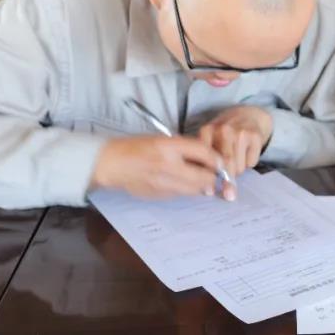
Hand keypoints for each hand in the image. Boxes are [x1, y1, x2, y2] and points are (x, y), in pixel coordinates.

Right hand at [91, 135, 220, 198]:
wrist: (113, 163)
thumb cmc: (138, 147)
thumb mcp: (163, 139)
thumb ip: (185, 148)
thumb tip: (208, 158)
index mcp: (168, 146)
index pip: (203, 152)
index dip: (216, 159)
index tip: (220, 162)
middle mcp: (167, 165)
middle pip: (203, 177)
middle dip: (213, 177)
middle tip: (215, 174)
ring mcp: (162, 183)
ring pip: (194, 189)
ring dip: (202, 186)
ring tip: (201, 180)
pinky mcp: (158, 195)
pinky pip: (180, 194)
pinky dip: (186, 190)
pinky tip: (182, 183)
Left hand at [198, 105, 273, 189]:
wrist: (248, 114)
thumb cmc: (224, 134)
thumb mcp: (210, 141)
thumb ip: (206, 161)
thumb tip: (210, 191)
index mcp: (206, 131)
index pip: (206, 161)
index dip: (208, 178)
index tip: (210, 192)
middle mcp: (223, 129)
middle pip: (225, 166)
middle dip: (227, 180)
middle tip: (229, 191)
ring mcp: (240, 131)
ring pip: (239, 167)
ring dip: (238, 169)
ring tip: (237, 158)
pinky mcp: (255, 135)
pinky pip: (251, 162)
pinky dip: (249, 162)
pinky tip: (247, 151)